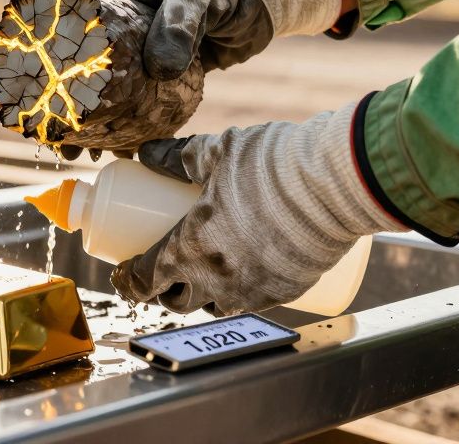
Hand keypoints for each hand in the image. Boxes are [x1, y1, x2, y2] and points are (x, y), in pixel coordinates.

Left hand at [110, 102, 402, 315]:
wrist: (334, 184)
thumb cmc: (269, 165)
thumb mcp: (216, 152)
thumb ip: (179, 155)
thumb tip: (148, 153)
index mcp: (190, 249)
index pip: (146, 279)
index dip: (129, 279)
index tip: (124, 271)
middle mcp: (217, 279)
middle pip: (179, 301)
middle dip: (164, 291)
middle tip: (162, 273)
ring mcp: (253, 291)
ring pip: (217, 307)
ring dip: (202, 296)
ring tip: (202, 274)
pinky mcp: (285, 291)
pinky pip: (254, 301)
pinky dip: (241, 293)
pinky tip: (243, 275)